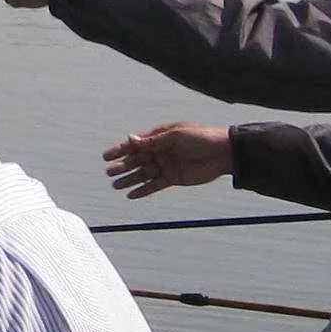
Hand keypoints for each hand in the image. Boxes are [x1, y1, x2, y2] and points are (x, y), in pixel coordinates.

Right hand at [101, 121, 235, 197]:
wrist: (224, 154)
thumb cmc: (201, 138)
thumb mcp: (176, 136)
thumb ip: (153, 140)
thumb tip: (131, 138)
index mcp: (160, 136)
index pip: (136, 144)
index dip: (120, 149)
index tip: (106, 156)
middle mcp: (161, 150)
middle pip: (137, 160)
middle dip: (122, 166)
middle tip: (108, 172)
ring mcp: (166, 165)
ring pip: (143, 174)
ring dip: (129, 179)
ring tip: (114, 185)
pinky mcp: (173, 178)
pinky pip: (154, 185)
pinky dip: (143, 190)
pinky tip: (131, 195)